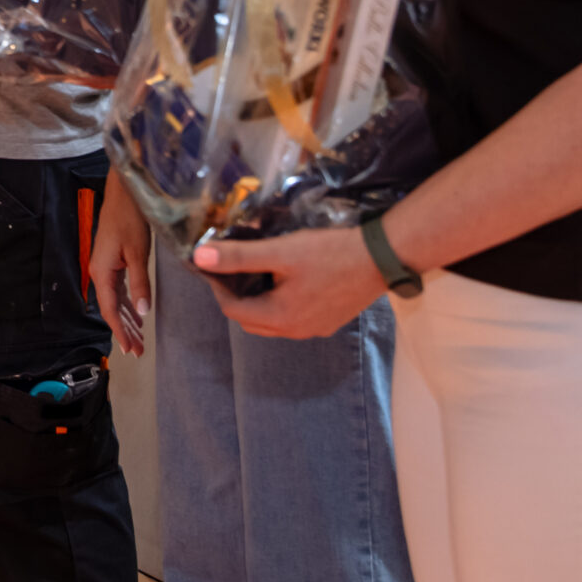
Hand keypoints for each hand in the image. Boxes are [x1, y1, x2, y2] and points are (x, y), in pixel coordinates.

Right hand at [87, 183, 152, 356]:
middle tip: (138, 351)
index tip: (130, 350)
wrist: (125, 192)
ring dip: (127, 319)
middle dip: (125, 330)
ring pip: (116, 299)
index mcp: (102, 271)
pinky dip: (127, 303)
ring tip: (139, 338)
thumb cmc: (130, 218)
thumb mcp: (137, 252)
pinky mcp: (113, 259)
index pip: (110, 310)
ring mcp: (106, 265)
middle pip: (111, 308)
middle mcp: (100, 271)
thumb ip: (140, 283)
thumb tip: (143, 312)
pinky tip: (136, 312)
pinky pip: (119, 288)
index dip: (120, 331)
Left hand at [191, 226, 387, 338]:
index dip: (217, 287)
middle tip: (232, 268)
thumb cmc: (330, 253)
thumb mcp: (280, 251)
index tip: (213, 265)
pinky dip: (279, 303)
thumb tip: (199, 258)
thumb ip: (239, 256)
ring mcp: (316, 329)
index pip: (232, 310)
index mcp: (281, 318)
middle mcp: (297, 331)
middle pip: (250, 320)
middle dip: (236, 297)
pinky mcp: (330, 321)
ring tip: (257, 270)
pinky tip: (285, 279)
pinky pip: (293, 318)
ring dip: (258, 301)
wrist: (382, 257)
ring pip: (272, 321)